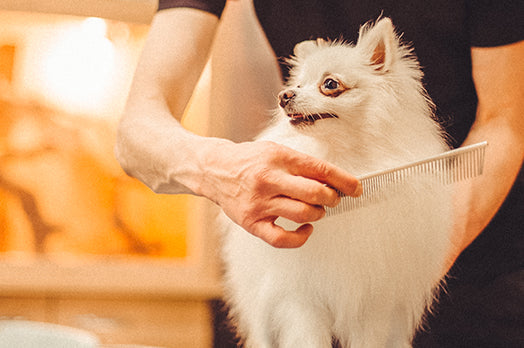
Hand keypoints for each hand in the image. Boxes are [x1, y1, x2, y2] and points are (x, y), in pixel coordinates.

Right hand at [200, 140, 361, 247]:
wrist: (214, 170)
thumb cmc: (249, 160)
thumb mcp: (275, 151)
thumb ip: (301, 164)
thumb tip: (333, 180)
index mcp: (277, 157)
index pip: (319, 169)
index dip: (343, 180)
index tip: (356, 188)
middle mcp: (268, 179)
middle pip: (315, 193)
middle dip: (332, 198)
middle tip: (333, 198)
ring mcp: (259, 203)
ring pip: (303, 214)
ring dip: (318, 214)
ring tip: (316, 209)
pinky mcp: (252, 222)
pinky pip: (282, 239)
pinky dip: (300, 237)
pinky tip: (305, 229)